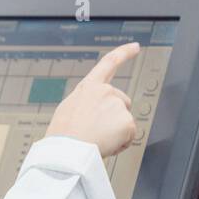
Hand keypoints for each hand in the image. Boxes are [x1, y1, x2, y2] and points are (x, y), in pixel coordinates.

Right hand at [46, 42, 139, 156]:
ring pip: (124, 121)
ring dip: (115, 132)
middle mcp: (106, 92)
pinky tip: (106, 144)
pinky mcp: (127, 122)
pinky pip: (129, 136)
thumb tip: (93, 110)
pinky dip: (121, 143)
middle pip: (122, 102)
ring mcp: (118, 106)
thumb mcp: (68, 108)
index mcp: (88, 87)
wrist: (67, 151)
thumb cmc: (63, 134)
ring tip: (97, 139)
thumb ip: (86, 102)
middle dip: (115, 116)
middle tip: (97, 130)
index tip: (135, 47)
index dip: (124, 53)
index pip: (109, 63)